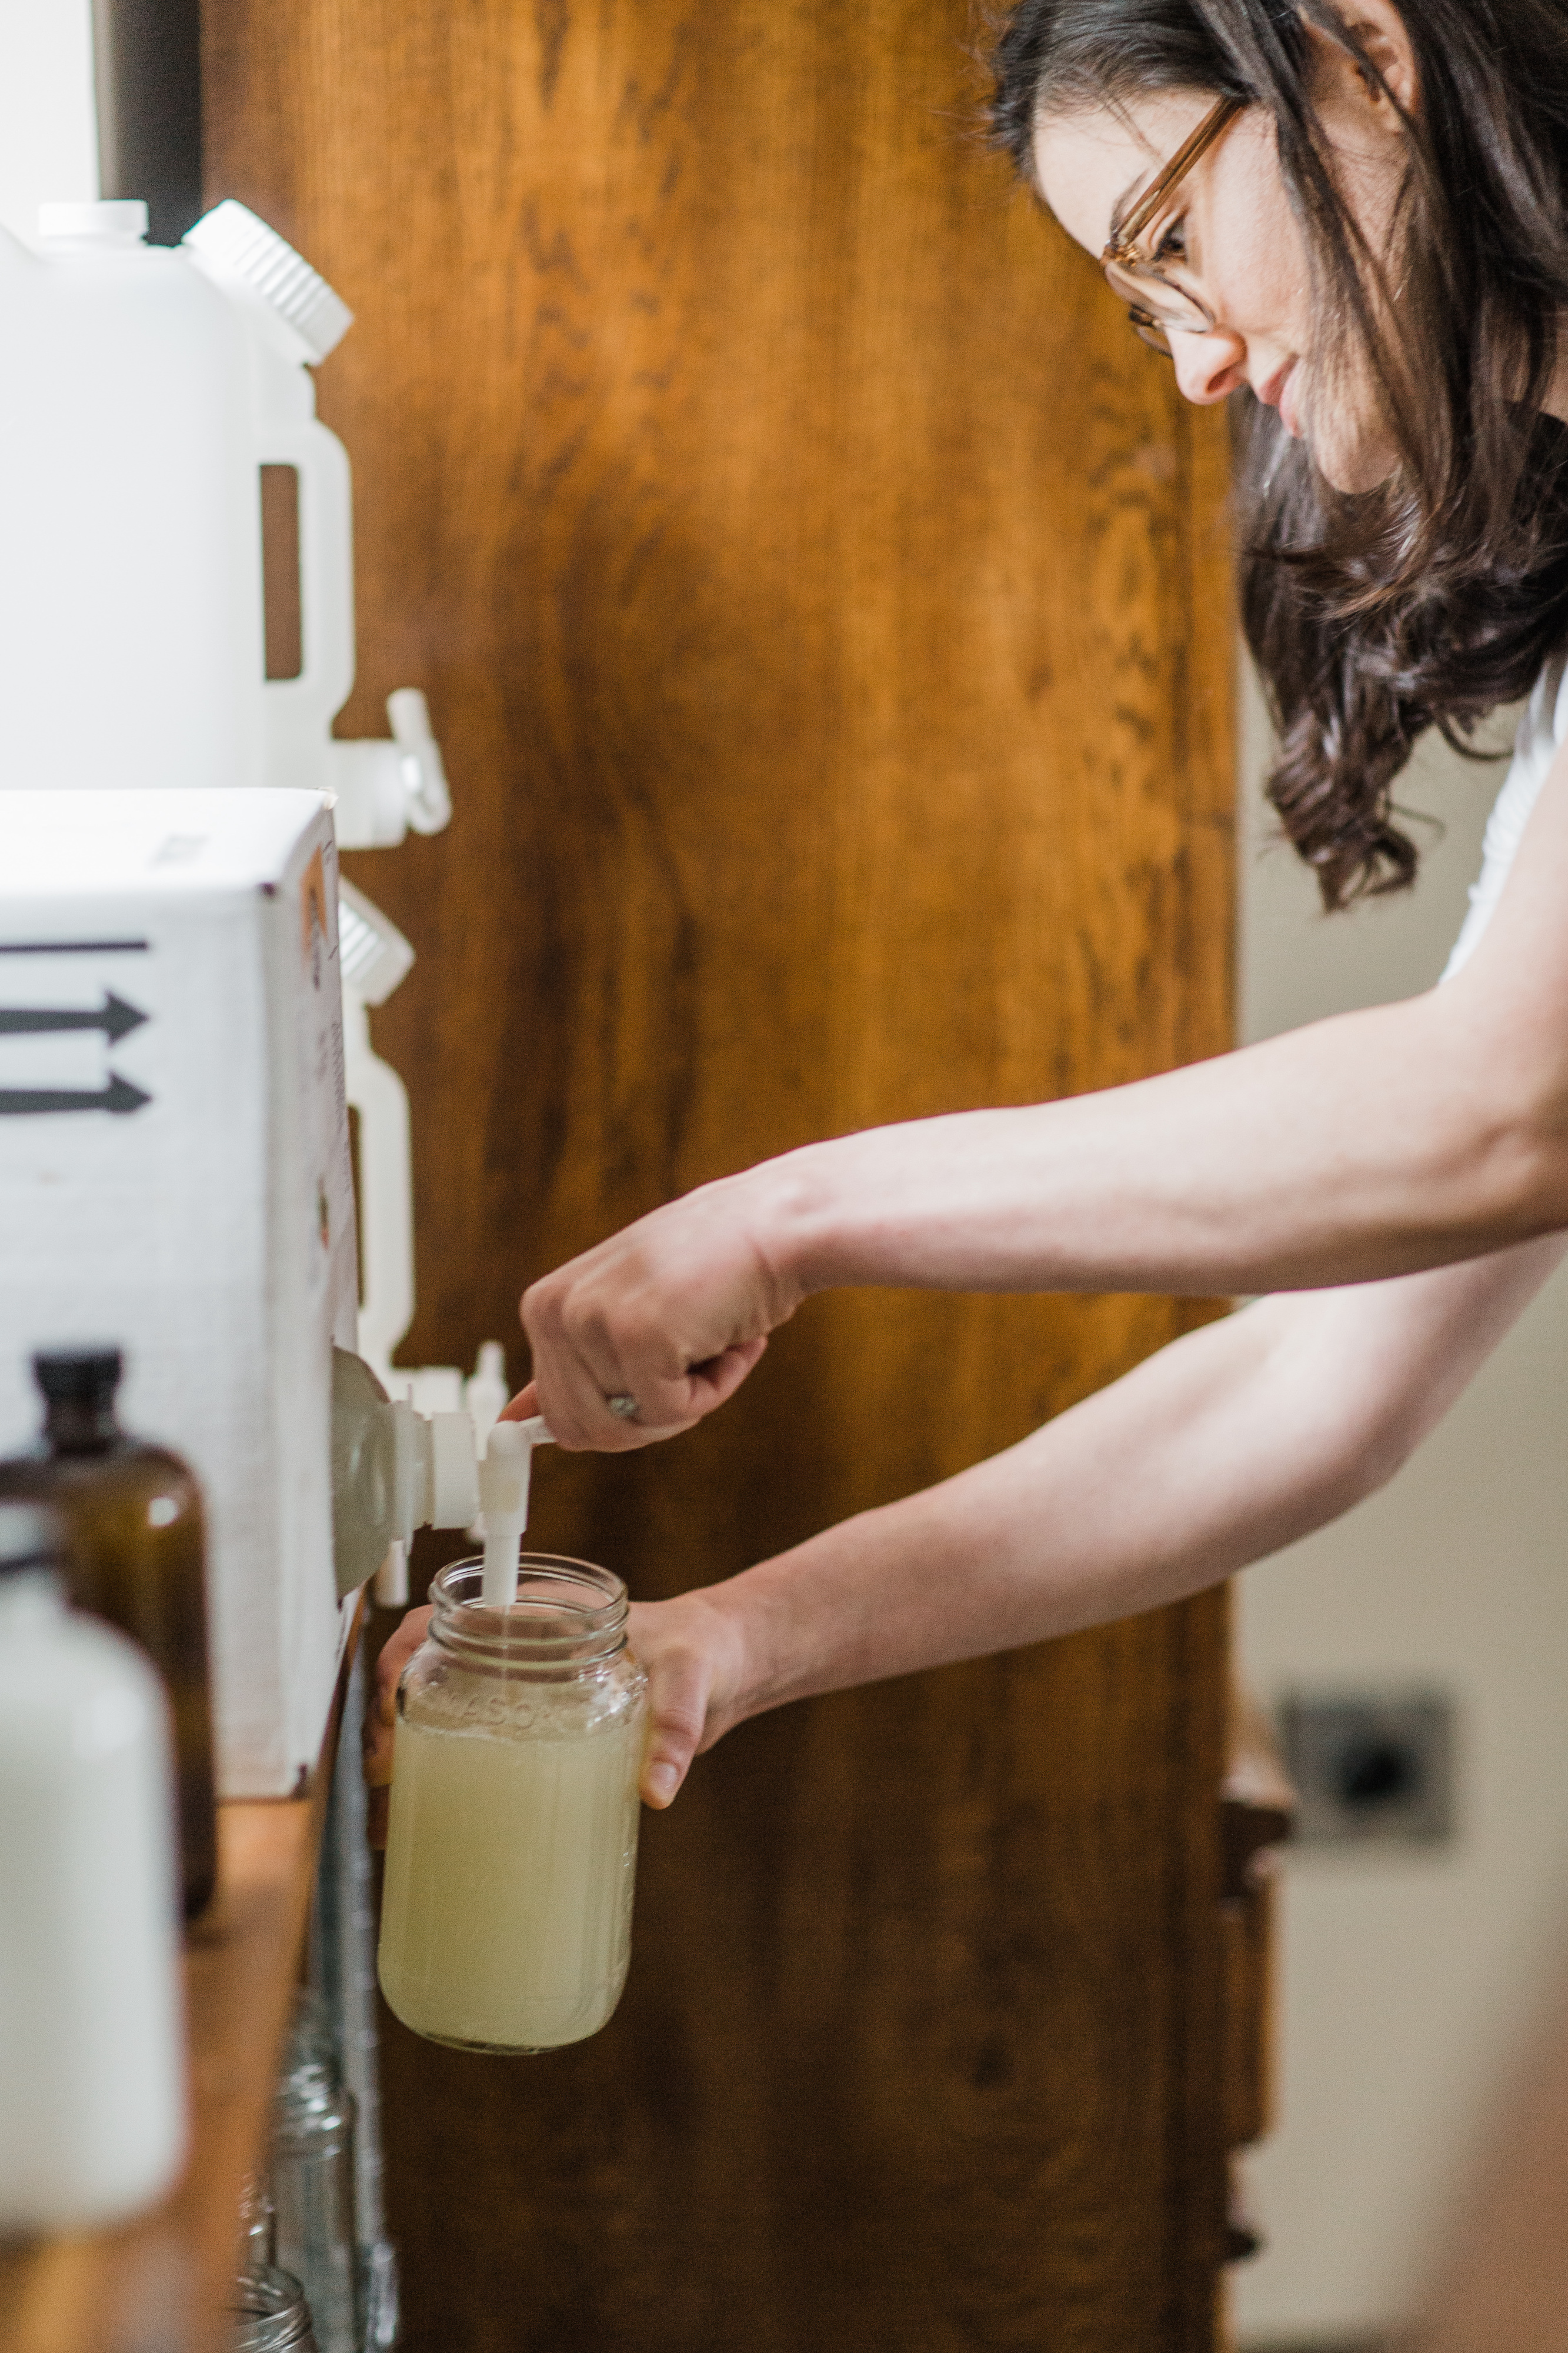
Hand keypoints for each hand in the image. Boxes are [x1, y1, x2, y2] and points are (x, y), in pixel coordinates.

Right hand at [363, 1587, 751, 1843]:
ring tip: (387, 1819)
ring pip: (436, 1714)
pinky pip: (471, 1748)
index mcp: (537, 1617)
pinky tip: (422, 1826)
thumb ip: (678, 1725)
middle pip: (423, 1674)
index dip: (400, 1658)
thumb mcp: (691, 1677)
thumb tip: (657, 1785)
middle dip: (387, 1720)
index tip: (389, 1707)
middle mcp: (515, 1652)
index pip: (443, 1620)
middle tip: (383, 1777)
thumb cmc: (703, 1651)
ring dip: (403, 1759)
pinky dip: (439, 1781)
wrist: (725, 1670)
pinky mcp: (533, 1731)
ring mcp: (519, 1693)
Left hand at [512, 1170, 801, 1449]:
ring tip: (710, 1337)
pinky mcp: (637, 1334)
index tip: (659, 1375)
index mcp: (544, 1308)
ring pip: (631, 1426)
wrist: (776, 1226)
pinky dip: (716, 1387)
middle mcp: (555, 1311)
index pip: (557, 1417)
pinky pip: (672, 1412)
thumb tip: (514, 1426)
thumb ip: (576, 1369)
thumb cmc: (713, 1269)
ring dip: (690, 1398)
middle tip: (692, 1361)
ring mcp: (592, 1321)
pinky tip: (730, 1337)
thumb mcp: (628, 1314)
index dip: (622, 1414)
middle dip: (652, 1414)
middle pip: (588, 1432)